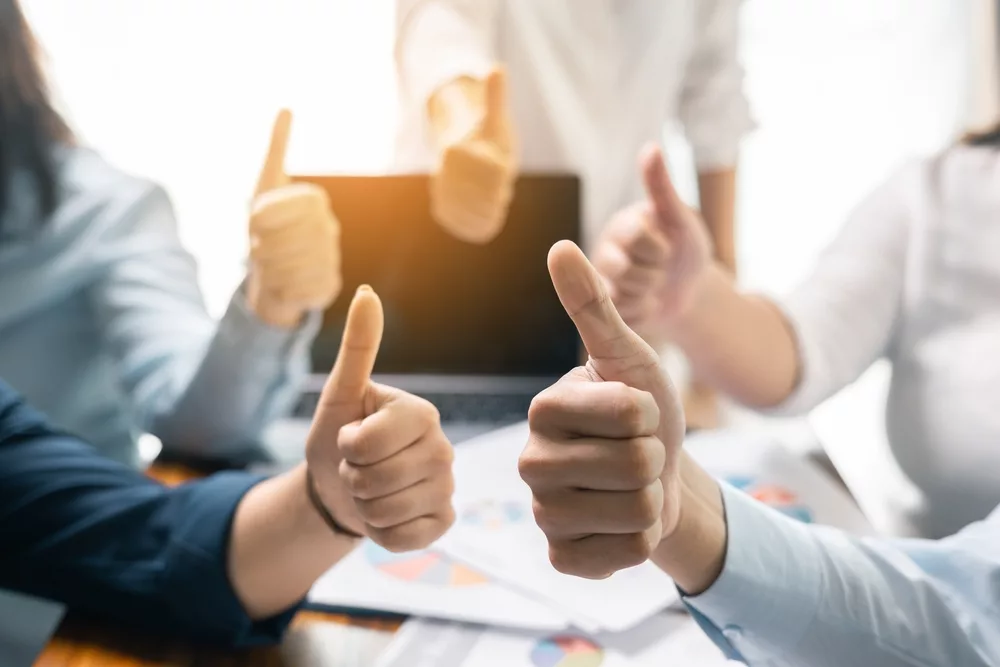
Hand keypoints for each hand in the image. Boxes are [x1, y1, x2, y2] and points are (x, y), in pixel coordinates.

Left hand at [247, 109, 340, 328]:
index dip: (263, 218)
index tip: (252, 224)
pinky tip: (281, 283)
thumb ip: (276, 148)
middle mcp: (329, 227)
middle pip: (286, 238)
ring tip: (267, 266)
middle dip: (263, 246)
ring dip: (270, 268)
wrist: (276, 272)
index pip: (284, 207)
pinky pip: (301, 290)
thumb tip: (287, 108)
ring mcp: (332, 258)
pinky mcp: (329, 286)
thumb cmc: (267, 226)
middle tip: (256, 249)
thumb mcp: (266, 185)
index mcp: (314, 200)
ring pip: (293, 265)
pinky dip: (283, 289)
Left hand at [305, 285, 454, 550]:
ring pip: (387, 510)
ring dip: (363, 505)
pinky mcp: (444, 521)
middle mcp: (443, 447)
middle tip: (358, 468)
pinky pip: (403, 537)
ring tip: (369, 489)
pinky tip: (386, 514)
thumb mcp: (339, 394)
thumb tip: (367, 292)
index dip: (345, 448)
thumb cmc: (338, 435)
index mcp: (421, 412)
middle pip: (377, 480)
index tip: (350, 439)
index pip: (366, 444)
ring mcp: (447, 486)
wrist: (338, 488)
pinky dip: (381, 532)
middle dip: (352, 479)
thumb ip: (357, 347)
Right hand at [430, 68, 515, 243]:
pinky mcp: (445, 215)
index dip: (504, 174)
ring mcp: (442, 196)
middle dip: (499, 192)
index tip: (500, 167)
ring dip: (494, 209)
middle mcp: (444, 175)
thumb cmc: (485, 137)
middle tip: (497, 185)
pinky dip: (485, 225)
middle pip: (491, 197)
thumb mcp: (494, 118)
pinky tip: (486, 214)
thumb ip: (495, 96)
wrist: (460, 159)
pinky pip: (474, 229)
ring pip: (483, 215)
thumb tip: (496, 68)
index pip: (496, 175)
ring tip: (492, 198)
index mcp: (456, 151)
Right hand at [519, 241, 684, 578]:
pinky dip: (641, 540)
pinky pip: (624, 554)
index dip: (651, 414)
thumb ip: (594, 307)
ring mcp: (543, 514)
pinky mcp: (562, 556)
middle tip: (635, 454)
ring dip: (651, 499)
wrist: (655, 475)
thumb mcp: (628, 357)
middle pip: (636, 467)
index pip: (631, 414)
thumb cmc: (641, 411)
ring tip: (630, 487)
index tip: (634, 414)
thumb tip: (560, 247)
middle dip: (654, 459)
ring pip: (636, 512)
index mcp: (543, 409)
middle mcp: (531, 462)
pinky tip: (620, 524)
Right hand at [593, 144, 712, 336]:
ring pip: (621, 294)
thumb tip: (650, 148)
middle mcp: (604, 251)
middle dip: (652, 273)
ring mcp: (602, 283)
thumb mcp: (680, 218)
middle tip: (662, 270)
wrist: (690, 292)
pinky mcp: (605, 311)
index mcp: (621, 225)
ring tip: (655, 285)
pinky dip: (642, 311)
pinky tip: (648, 302)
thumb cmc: (686, 249)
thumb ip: (661, 187)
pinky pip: (622, 315)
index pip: (634, 236)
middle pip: (622, 268)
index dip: (658, 248)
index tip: (668, 248)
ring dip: (648, 294)